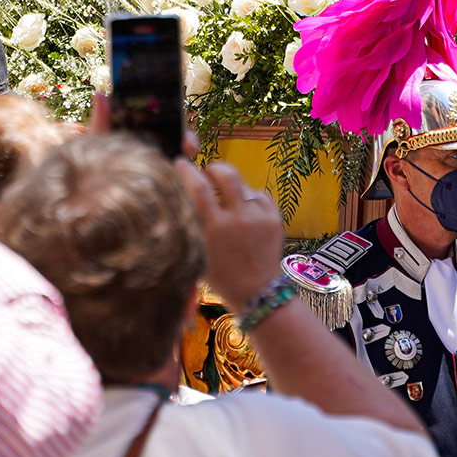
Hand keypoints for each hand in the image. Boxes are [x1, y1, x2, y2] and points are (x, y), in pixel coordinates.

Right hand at [178, 159, 285, 309]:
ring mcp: (259, 218)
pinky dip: (250, 200)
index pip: (198, 186)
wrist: (257, 293)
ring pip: (243, 186)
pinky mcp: (275, 219)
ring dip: (233, 189)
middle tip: (209, 172)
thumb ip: (191, 225)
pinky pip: (260, 196)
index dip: (187, 170)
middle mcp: (238, 219)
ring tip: (229, 204)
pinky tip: (245, 212)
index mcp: (214, 229)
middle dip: (215, 168)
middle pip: (226, 174)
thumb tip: (181, 195)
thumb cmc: (221, 277)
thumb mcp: (197, 253)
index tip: (181, 164)